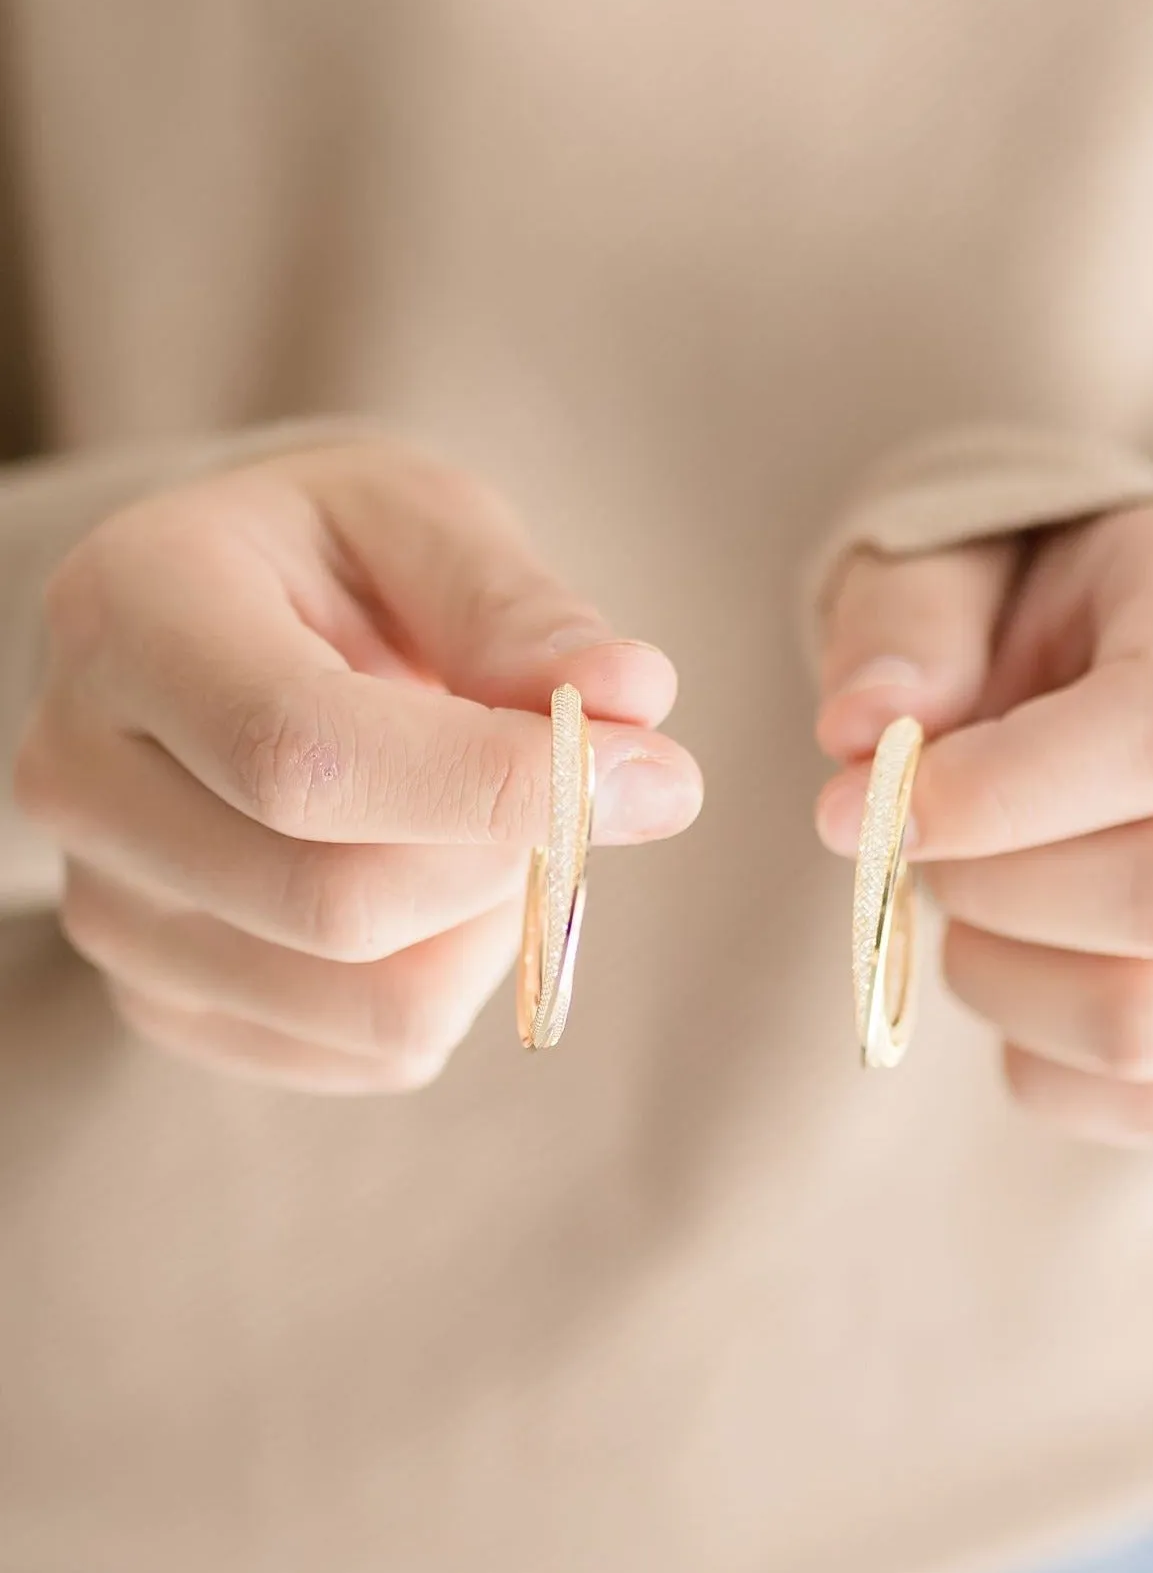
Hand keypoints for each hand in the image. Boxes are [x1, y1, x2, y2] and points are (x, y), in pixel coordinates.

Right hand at [14, 440, 702, 1091]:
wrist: (215, 632)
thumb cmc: (332, 561)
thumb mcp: (424, 522)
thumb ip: (521, 610)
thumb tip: (626, 701)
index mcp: (131, 612)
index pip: (302, 756)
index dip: (493, 788)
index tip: (654, 775)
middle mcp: (79, 772)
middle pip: (336, 902)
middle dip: (511, 856)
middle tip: (586, 785)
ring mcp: (106, 905)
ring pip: (370, 1003)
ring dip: (493, 923)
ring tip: (486, 820)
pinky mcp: (162, 999)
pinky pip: (370, 1050)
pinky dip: (456, 975)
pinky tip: (432, 874)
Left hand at [815, 503, 1152, 1142]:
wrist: (1098, 653)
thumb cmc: (1014, 603)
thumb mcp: (945, 560)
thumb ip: (905, 623)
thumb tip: (861, 732)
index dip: (997, 794)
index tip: (860, 804)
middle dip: (987, 888)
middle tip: (910, 838)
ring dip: (997, 977)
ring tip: (959, 891)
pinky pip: (1152, 1097)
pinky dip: (1036, 1056)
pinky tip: (1005, 956)